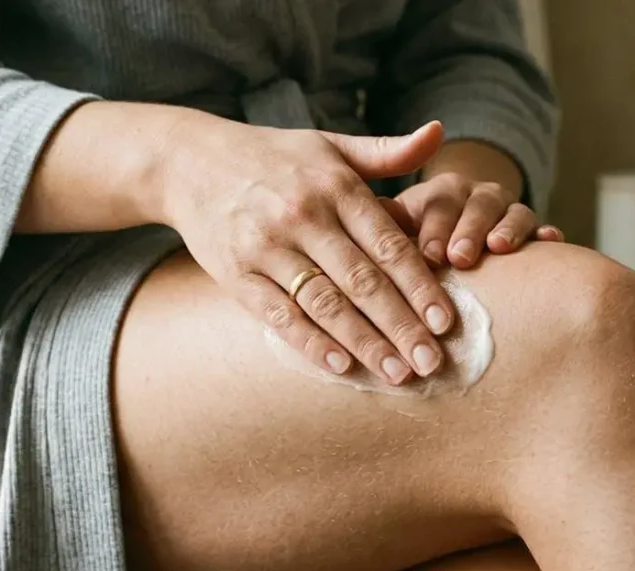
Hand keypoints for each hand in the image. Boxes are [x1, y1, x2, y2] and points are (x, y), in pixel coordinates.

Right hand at [159, 116, 455, 385]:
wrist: (188, 162)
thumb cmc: (273, 157)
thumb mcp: (330, 144)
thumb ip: (387, 150)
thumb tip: (439, 133)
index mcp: (335, 186)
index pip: (387, 244)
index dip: (419, 285)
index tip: (446, 320)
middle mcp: (303, 216)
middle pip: (363, 281)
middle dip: (401, 326)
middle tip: (432, 362)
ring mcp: (267, 247)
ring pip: (325, 303)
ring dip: (364, 343)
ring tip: (397, 373)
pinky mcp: (236, 273)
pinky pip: (279, 314)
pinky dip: (310, 342)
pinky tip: (340, 366)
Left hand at [394, 172, 564, 268]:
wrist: (459, 235)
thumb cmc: (420, 242)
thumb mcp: (401, 229)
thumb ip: (391, 224)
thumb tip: (376, 217)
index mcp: (443, 194)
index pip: (441, 202)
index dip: (436, 227)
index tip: (431, 256)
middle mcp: (478, 197)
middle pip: (478, 206)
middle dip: (469, 231)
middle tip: (460, 258)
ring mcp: (509, 213)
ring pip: (514, 212)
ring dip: (508, 229)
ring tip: (499, 248)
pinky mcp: (533, 231)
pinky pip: (544, 228)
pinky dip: (548, 234)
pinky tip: (551, 241)